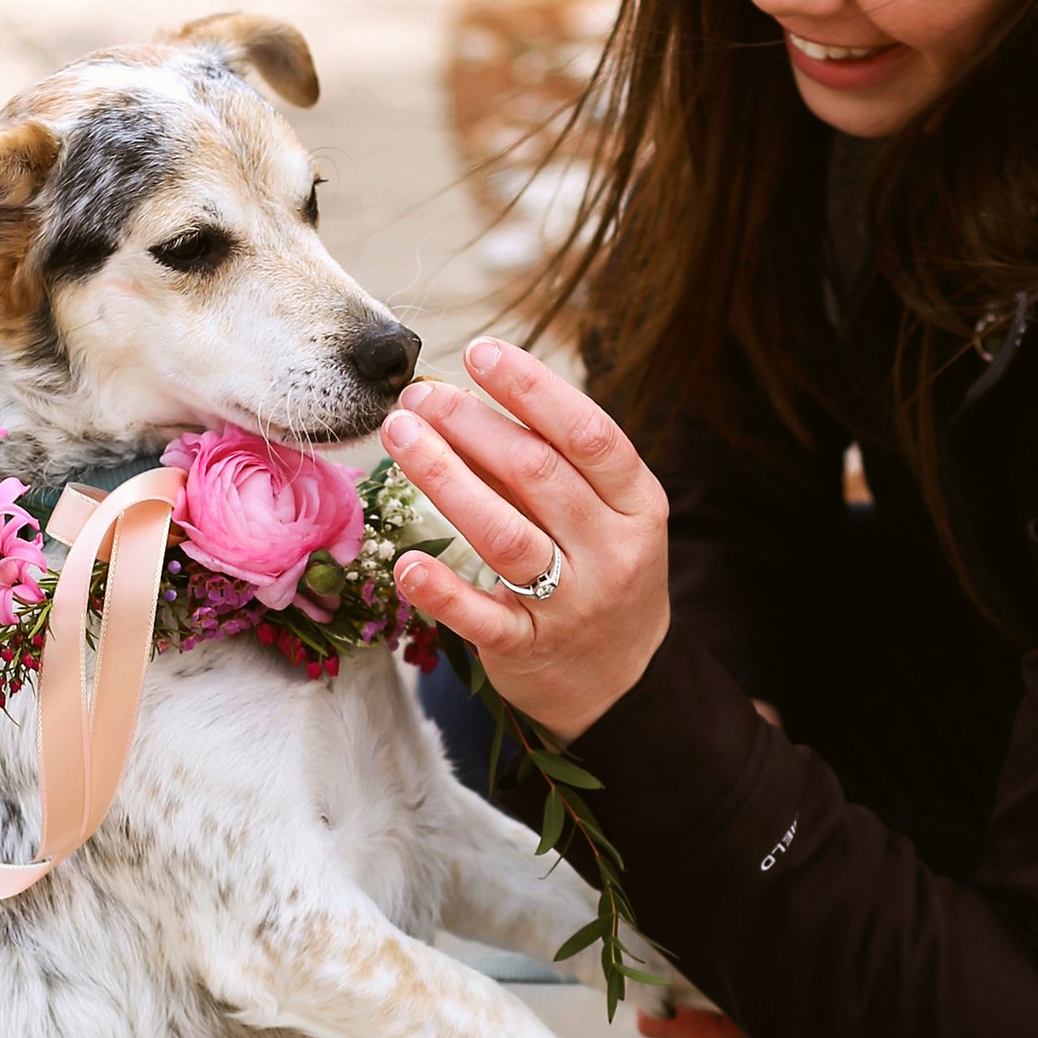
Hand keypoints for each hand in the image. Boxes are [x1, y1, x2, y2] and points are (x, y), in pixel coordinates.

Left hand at [383, 339, 670, 741]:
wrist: (623, 685)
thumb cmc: (599, 575)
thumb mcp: (599, 517)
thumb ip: (543, 466)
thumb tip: (462, 401)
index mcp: (636, 504)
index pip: (588, 433)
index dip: (532, 387)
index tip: (479, 352)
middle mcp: (612, 552)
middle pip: (539, 475)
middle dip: (472, 425)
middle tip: (418, 396)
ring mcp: (573, 605)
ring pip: (505, 536)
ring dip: (446, 480)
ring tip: (401, 438)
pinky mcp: (530, 649)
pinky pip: (482, 618)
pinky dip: (442, 590)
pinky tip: (405, 563)